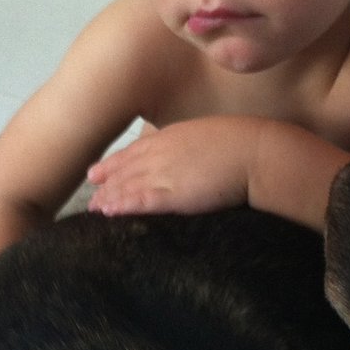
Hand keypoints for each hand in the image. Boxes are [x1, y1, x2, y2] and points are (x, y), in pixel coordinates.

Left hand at [87, 118, 262, 215]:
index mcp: (171, 137)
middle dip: (106, 186)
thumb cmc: (244, 145)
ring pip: (128, 187)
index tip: (96, 174)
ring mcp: (166, 172)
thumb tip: (189, 157)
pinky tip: (109, 212)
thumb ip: (191, 146)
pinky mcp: (175, 194)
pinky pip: (142, 201)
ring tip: (95, 210)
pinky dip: (123, 206)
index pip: (134, 152)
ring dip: (109, 199)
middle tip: (90, 200)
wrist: (258, 153)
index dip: (113, 165)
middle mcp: (162, 153)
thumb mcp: (210, 136)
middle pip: (125, 171)